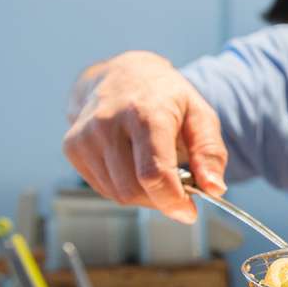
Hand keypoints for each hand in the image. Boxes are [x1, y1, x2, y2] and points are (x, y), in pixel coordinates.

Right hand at [62, 51, 227, 223]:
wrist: (122, 74)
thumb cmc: (167, 98)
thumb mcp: (200, 115)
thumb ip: (210, 153)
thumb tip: (215, 189)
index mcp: (146, 112)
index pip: (153, 172)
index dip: (172, 201)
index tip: (189, 212)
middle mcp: (109, 122)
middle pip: (135, 189)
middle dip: (162, 199)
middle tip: (178, 187)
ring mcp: (85, 135)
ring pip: (119, 194)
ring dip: (145, 196)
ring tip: (157, 171)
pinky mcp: (72, 147)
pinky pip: (104, 189)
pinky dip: (125, 189)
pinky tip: (134, 167)